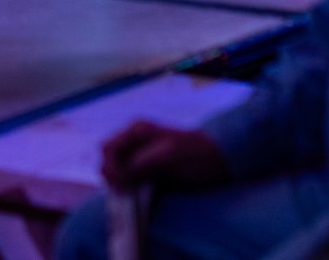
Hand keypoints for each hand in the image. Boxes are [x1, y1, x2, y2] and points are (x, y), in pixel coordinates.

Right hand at [99, 122, 230, 192]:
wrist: (220, 158)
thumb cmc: (196, 155)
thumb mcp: (167, 157)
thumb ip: (140, 164)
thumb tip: (116, 178)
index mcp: (137, 131)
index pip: (108, 150)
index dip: (111, 169)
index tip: (122, 187)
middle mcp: (135, 140)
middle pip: (109, 159)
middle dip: (113, 177)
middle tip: (126, 193)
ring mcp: (141, 154)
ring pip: (117, 170)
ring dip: (120, 184)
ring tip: (132, 196)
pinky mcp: (148, 168)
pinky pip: (129, 177)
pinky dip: (129, 187)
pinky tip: (138, 195)